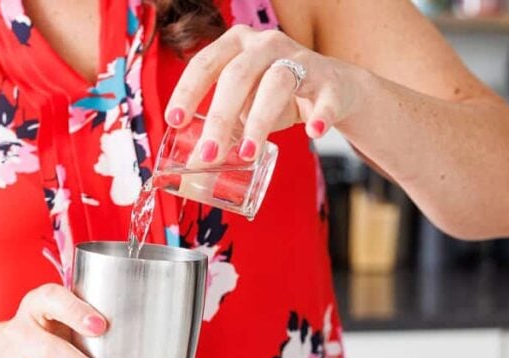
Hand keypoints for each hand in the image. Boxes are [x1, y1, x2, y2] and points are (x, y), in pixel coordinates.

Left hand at [164, 26, 362, 162]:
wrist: (334, 88)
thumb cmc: (276, 95)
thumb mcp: (244, 102)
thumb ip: (222, 124)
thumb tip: (196, 161)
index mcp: (237, 45)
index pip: (205, 63)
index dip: (188, 91)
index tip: (174, 121)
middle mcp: (266, 45)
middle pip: (238, 75)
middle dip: (220, 116)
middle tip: (209, 154)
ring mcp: (301, 59)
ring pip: (276, 83)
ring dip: (259, 121)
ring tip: (247, 154)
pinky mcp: (330, 81)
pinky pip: (325, 97)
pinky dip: (321, 114)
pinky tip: (313, 132)